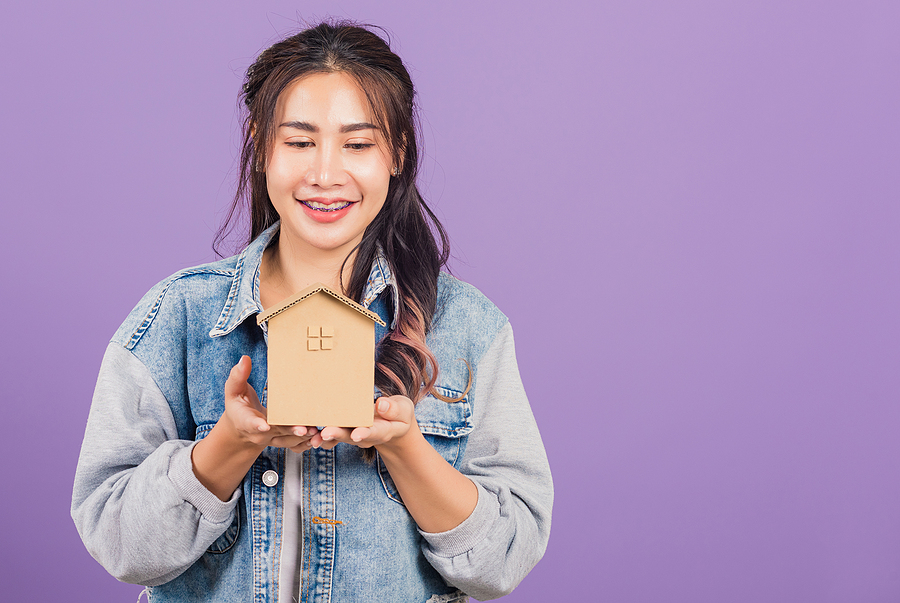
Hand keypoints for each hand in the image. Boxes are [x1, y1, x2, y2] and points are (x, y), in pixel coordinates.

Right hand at [193, 356, 319, 500]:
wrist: (242, 429)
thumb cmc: (238, 405)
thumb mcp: (233, 391)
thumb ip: (238, 376)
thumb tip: (244, 359)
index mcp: (244, 420)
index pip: (250, 423)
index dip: (257, 425)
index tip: (264, 425)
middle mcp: (259, 433)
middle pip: (276, 431)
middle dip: (290, 430)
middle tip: (303, 428)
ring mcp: (272, 438)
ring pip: (288, 440)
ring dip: (302, 437)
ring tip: (315, 431)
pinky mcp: (283, 440)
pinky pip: (295, 445)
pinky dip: (306, 442)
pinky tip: (318, 436)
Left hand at [309, 395, 417, 450]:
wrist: (392, 423)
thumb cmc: (398, 414)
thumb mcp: (404, 409)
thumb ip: (395, 409)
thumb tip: (381, 405)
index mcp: (383, 430)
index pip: (374, 432)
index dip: (365, 433)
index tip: (357, 434)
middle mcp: (365, 435)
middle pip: (350, 436)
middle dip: (337, 434)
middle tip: (325, 433)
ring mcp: (352, 433)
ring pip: (337, 435)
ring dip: (324, 436)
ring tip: (312, 436)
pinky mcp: (343, 429)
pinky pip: (330, 432)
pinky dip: (319, 433)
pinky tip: (308, 430)